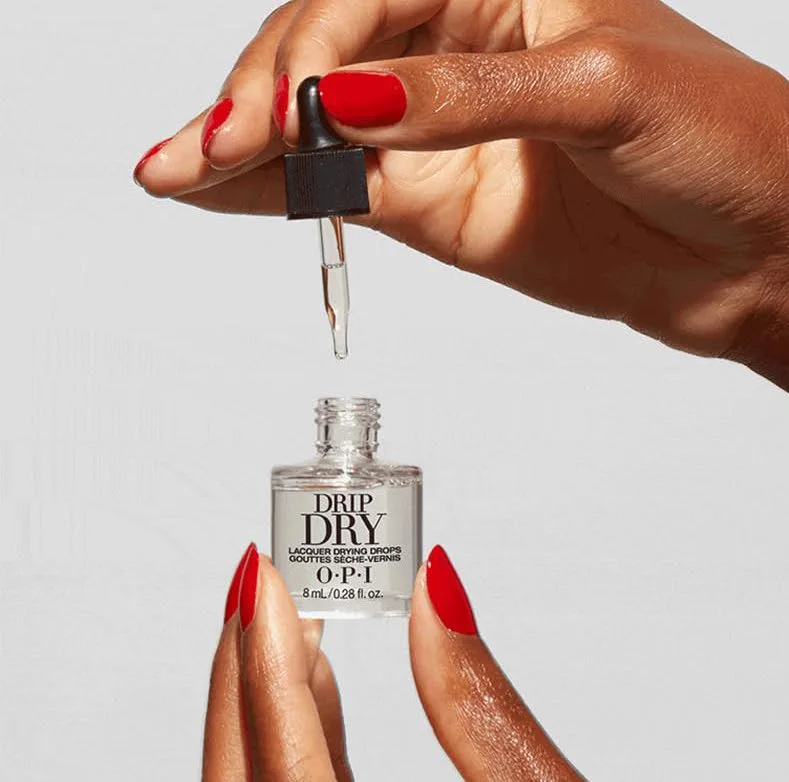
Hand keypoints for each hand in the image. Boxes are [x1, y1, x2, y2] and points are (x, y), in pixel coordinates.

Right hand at [134, 0, 788, 387]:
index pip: (364, 0)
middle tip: (199, 153)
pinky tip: (223, 195)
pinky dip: (285, 198)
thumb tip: (348, 100)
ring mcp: (439, 132)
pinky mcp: (439, 201)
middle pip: (322, 59)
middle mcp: (457, 51)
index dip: (308, 55)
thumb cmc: (718, 140)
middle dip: (255, 103)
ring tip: (170, 171)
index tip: (277, 116)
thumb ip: (464, 98)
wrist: (749, 250)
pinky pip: (346, 193)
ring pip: (321, 131)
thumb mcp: (598, 93)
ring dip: (242, 152)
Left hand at [204, 543, 584, 780]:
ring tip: (286, 617)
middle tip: (262, 585)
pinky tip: (313, 682)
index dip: (268, 664)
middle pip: (247, 780)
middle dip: (244, 671)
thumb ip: (481, 703)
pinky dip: (293, 735)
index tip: (266, 580)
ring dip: (262, 699)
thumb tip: (437, 592)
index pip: (290, 770)